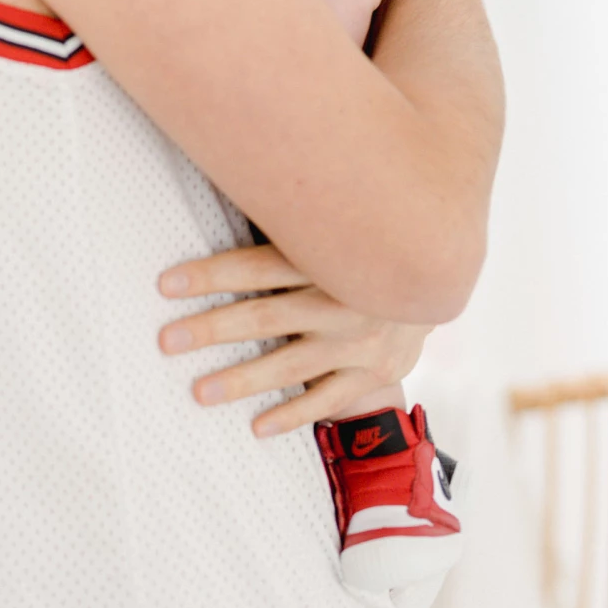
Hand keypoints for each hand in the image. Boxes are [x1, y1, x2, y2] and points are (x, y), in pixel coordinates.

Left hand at [157, 242, 431, 437]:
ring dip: (243, 380)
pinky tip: (257, 426)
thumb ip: (290, 221)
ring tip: (199, 391)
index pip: (260, 266)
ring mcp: (362, 340)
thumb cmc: (366, 243)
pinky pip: (330, 398)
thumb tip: (228, 181)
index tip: (166, 284)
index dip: (212, 275)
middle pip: (268, 316)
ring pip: (293, 364)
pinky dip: (294, 414)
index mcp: (329, 255)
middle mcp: (345, 299)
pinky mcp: (376, 372)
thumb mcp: (335, 225)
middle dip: (214, 329)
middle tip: (168, 340)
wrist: (440, 274)